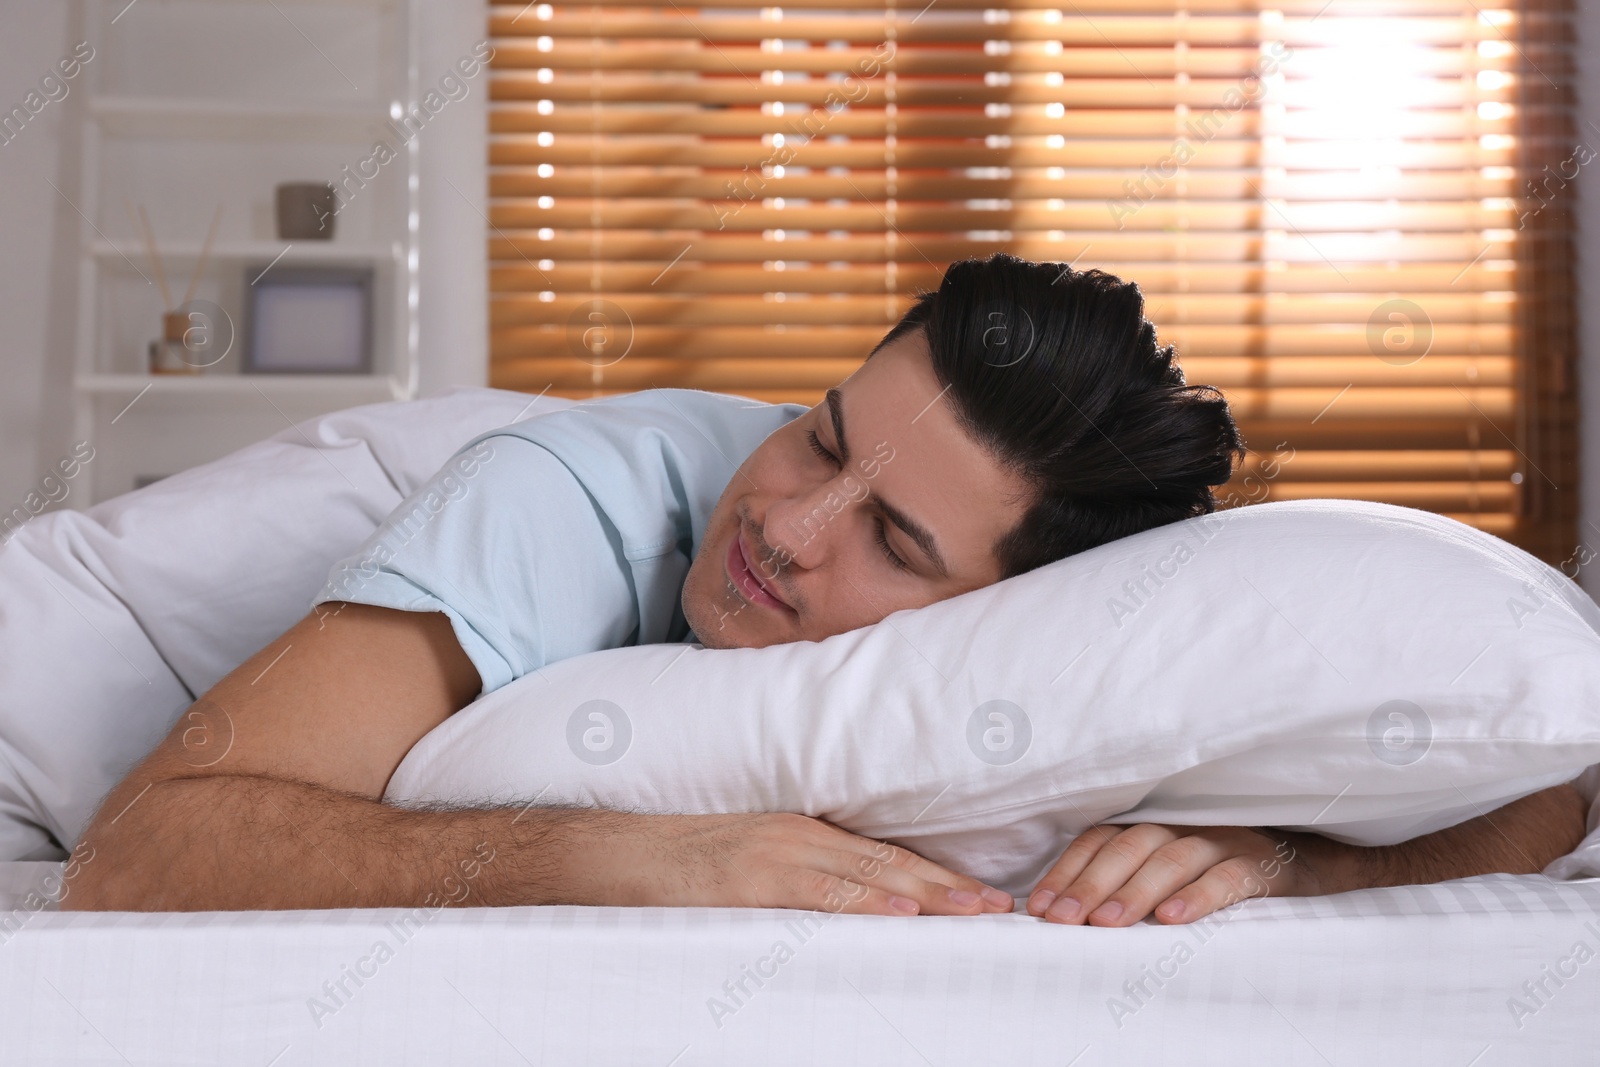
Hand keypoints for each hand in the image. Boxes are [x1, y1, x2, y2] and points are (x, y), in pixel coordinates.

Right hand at [608, 812, 1013, 916]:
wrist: (613, 857)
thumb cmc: (678, 870)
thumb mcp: (749, 869)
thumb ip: (798, 884)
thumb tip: (850, 913)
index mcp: (801, 834)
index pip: (884, 858)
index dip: (937, 878)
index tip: (982, 897)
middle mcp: (798, 837)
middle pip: (889, 863)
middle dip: (949, 886)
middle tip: (1000, 907)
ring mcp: (774, 856)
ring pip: (866, 876)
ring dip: (925, 895)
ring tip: (972, 911)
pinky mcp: (749, 880)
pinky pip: (816, 894)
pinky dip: (862, 902)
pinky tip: (898, 911)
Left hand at [1026, 824, 1321, 926]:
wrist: (1312, 860)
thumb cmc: (1222, 869)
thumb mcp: (1170, 867)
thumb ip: (1126, 879)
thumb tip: (1066, 913)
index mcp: (1154, 822)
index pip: (1099, 839)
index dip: (1067, 871)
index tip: (1039, 908)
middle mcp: (1184, 822)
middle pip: (1128, 846)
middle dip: (1090, 885)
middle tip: (1063, 921)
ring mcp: (1223, 838)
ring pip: (1171, 859)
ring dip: (1134, 892)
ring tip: (1105, 924)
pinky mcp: (1262, 862)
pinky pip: (1227, 877)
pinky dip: (1198, 896)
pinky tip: (1172, 920)